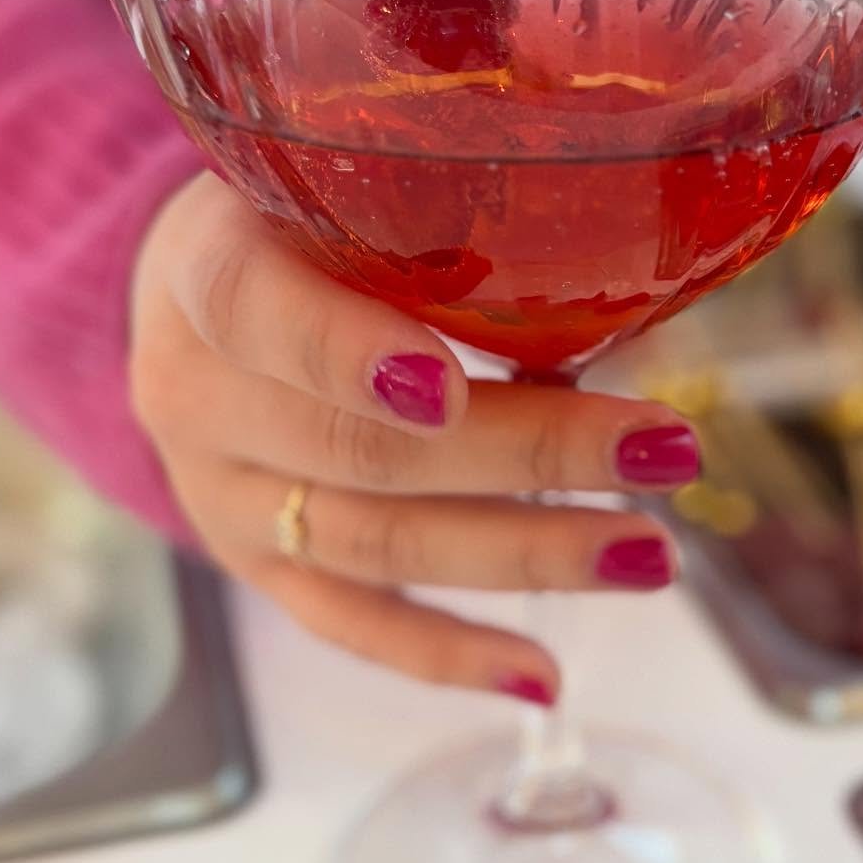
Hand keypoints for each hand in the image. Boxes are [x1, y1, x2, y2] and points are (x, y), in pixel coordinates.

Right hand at [129, 174, 700, 697]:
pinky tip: (544, 678)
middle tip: (665, 450)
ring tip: (651, 553)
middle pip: (364, 449)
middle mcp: (196, 397)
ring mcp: (223, 498)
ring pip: (378, 543)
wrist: (199, 303)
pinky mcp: (260, 568)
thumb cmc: (305, 223)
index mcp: (204, 270)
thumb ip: (442, 223)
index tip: (454, 385)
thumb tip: (642, 277)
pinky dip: (450, 654)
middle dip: (529, 457)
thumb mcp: (343, 185)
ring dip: (526, 555)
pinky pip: (352, 625)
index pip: (259, 313)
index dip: (350, 353)